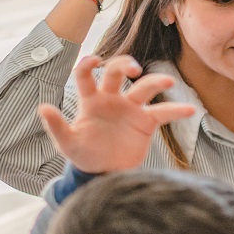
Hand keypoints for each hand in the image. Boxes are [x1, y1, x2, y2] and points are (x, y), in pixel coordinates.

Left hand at [37, 55, 194, 173]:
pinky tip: (190, 110)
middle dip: (124, 66)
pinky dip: (177, 110)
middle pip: (117, 74)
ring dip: (155, 81)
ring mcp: (131, 109)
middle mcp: (111, 99)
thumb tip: (43, 107)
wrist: (105, 173)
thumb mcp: (67, 143)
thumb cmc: (84, 155)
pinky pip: (163, 112)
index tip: (94, 60)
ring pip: (144, 88)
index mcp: (90, 101)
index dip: (88, 65)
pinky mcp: (146, 122)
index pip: (87, 76)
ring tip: (168, 81)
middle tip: (133, 69)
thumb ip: (56, 126)